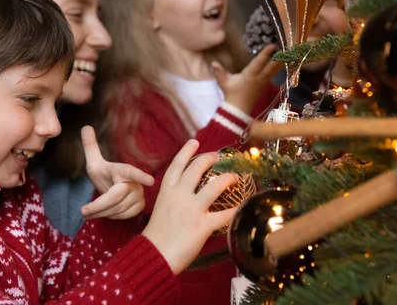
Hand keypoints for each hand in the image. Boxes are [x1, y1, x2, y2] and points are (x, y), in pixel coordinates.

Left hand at [81, 126, 154, 219]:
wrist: (114, 190)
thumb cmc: (105, 176)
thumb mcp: (95, 163)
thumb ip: (90, 147)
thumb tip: (85, 126)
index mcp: (122, 170)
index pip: (132, 172)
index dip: (141, 176)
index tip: (150, 181)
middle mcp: (134, 182)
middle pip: (115, 197)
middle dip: (98, 206)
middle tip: (84, 211)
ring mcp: (139, 195)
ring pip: (117, 210)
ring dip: (102, 212)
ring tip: (95, 208)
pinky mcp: (140, 206)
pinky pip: (122, 216)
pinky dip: (110, 216)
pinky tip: (108, 210)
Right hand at [142, 140, 238, 274]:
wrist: (154, 254)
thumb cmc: (156, 236)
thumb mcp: (161, 209)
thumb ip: (173, 199)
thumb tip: (187, 195)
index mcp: (166, 191)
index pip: (177, 165)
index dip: (186, 152)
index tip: (194, 142)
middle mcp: (179, 195)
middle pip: (196, 169)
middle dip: (210, 159)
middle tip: (218, 156)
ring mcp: (191, 209)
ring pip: (214, 186)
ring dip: (227, 179)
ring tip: (235, 176)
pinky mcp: (201, 225)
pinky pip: (224, 214)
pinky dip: (235, 210)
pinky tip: (242, 206)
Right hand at [212, 44, 282, 113]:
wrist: (238, 110)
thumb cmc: (231, 95)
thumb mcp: (224, 83)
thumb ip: (219, 72)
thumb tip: (213, 63)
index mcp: (249, 75)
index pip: (259, 63)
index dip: (266, 54)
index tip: (272, 45)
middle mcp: (259, 78)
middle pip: (272, 66)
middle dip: (279, 57)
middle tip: (288, 48)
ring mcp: (264, 82)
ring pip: (274, 71)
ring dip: (281, 62)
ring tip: (289, 54)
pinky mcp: (265, 86)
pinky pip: (273, 75)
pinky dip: (278, 69)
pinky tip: (282, 63)